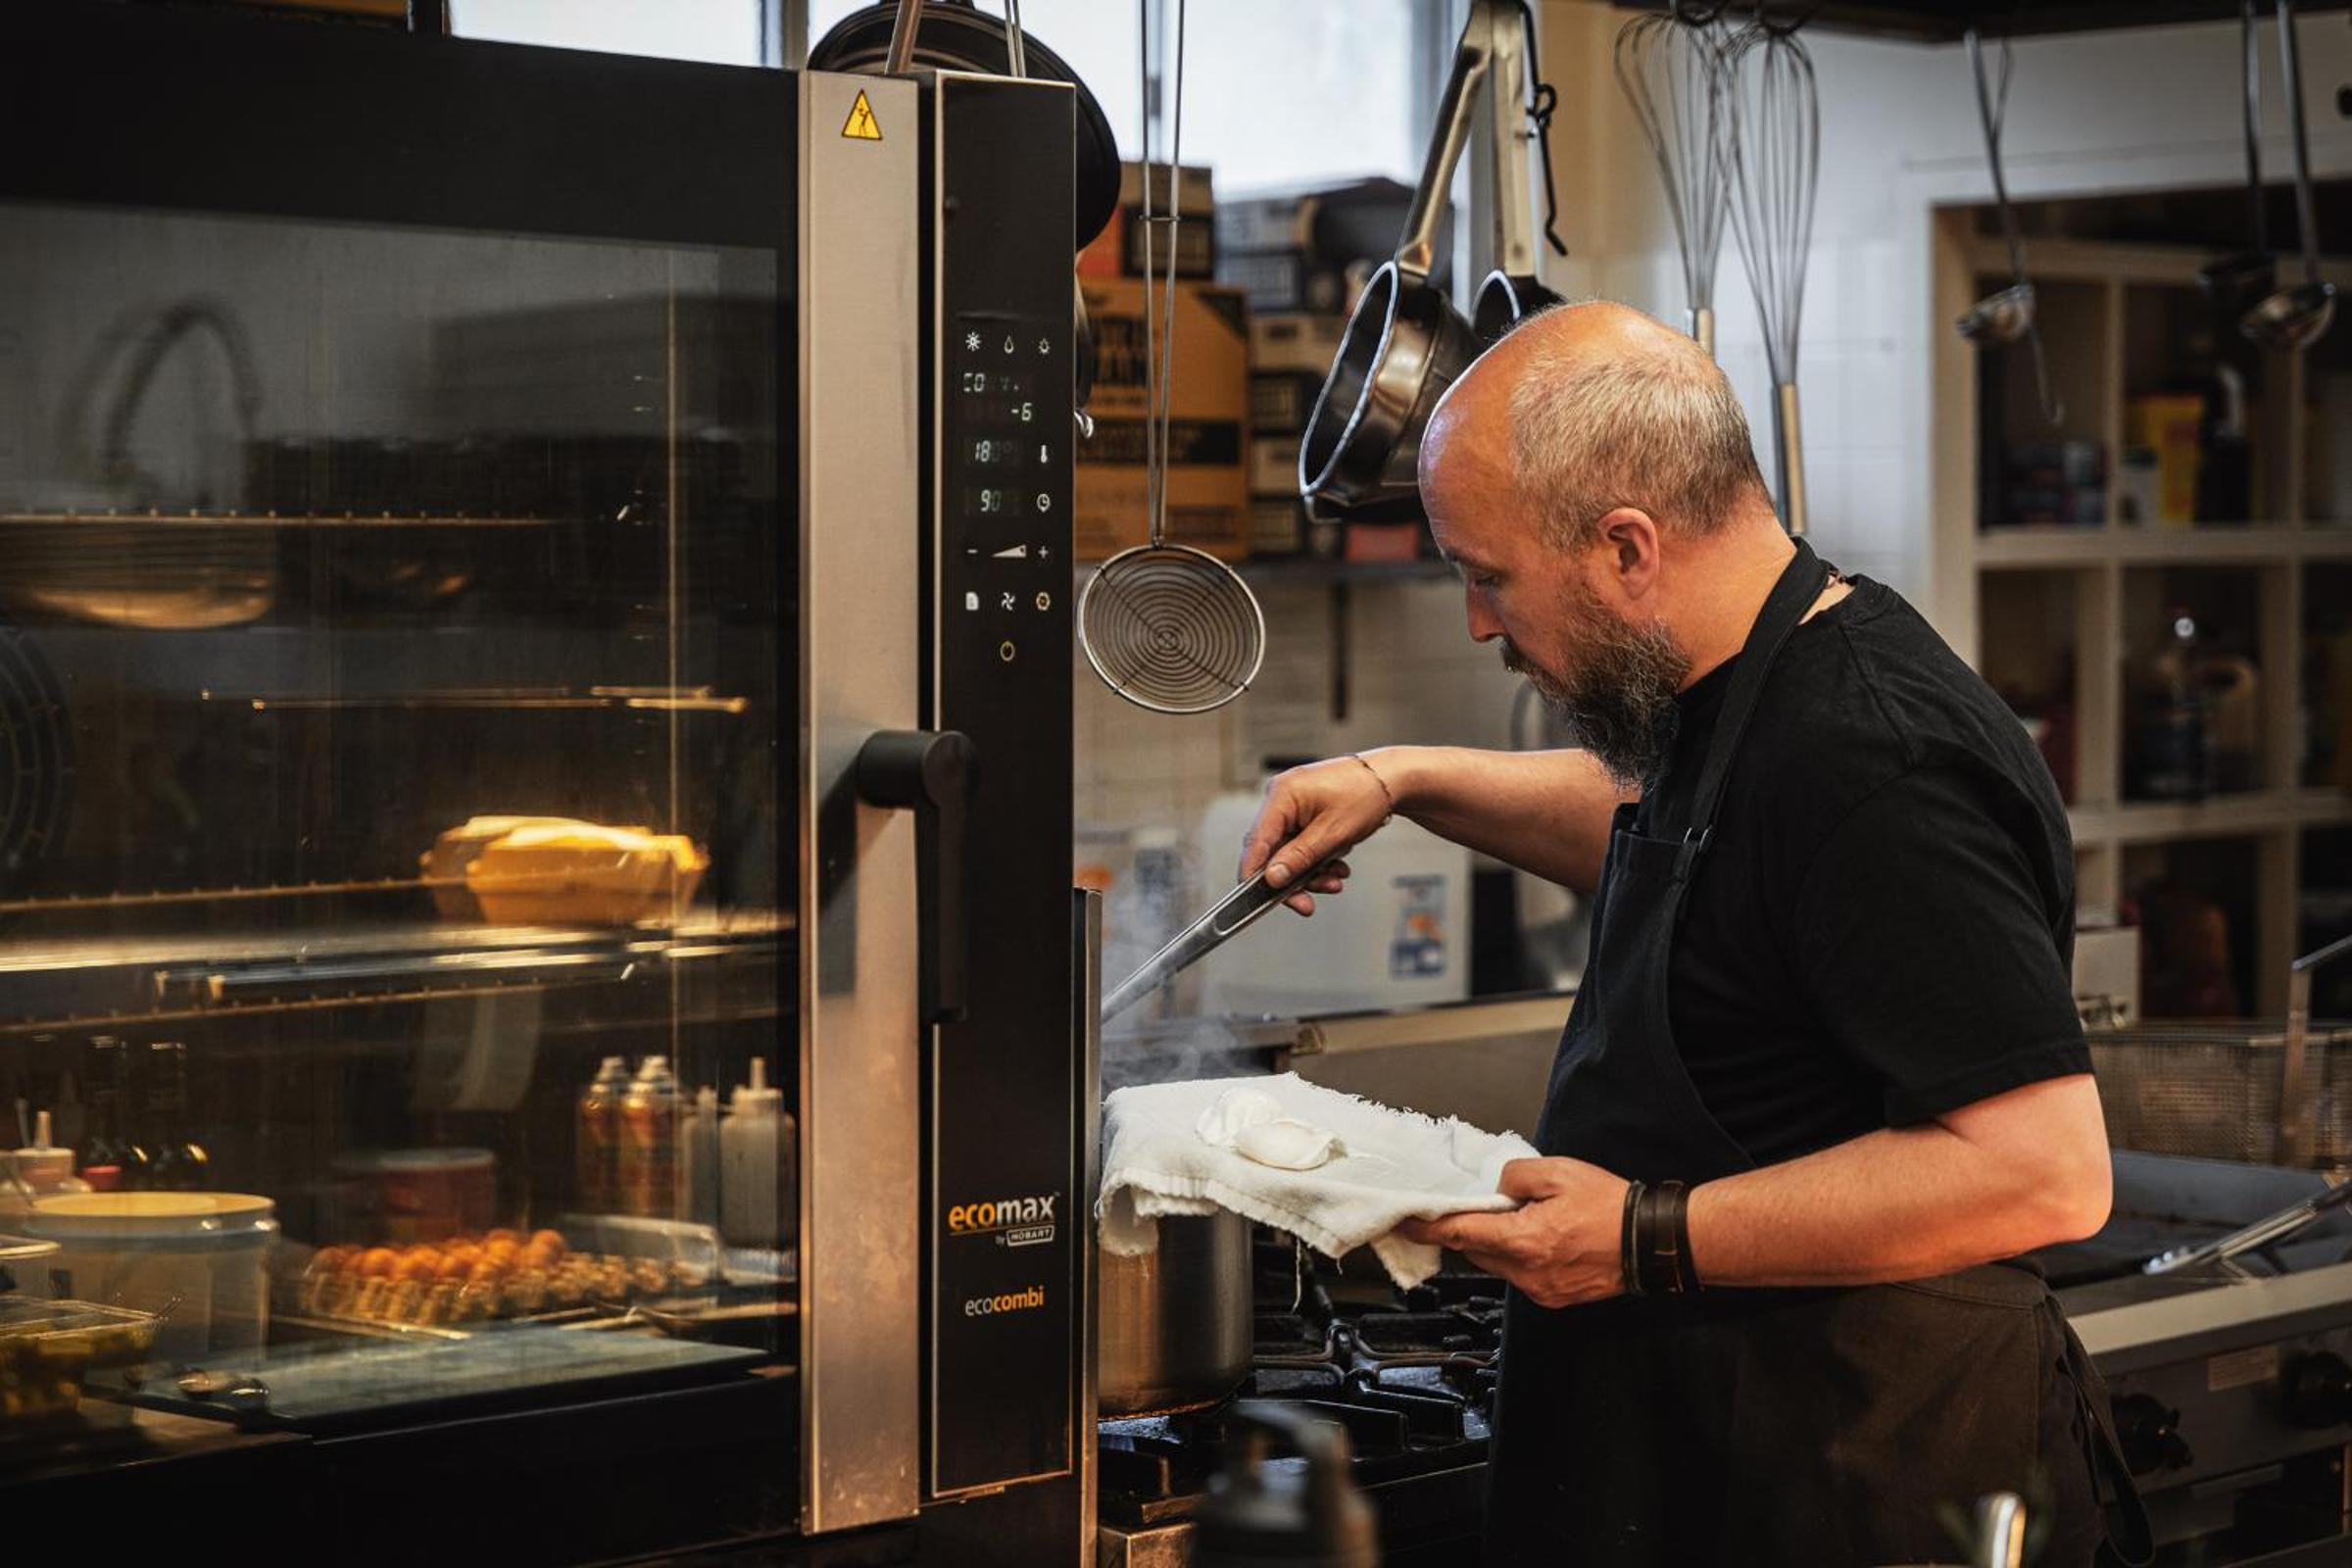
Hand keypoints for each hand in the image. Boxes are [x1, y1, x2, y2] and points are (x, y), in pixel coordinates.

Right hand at [1238, 753, 1402, 914]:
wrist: (1390, 779)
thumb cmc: (1366, 794)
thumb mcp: (1333, 834)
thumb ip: (1299, 858)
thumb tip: (1271, 878)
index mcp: (1282, 795)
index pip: (1256, 840)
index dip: (1253, 873)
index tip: (1255, 899)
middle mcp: (1282, 798)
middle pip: (1272, 851)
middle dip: (1294, 878)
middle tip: (1308, 903)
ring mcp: (1292, 805)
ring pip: (1288, 851)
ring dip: (1311, 871)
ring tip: (1336, 878)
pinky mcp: (1303, 812)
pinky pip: (1300, 843)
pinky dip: (1317, 859)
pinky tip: (1337, 865)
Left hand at [1395, 1157, 1629, 1308]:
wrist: (1650, 1241)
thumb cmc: (1610, 1207)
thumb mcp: (1558, 1172)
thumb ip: (1516, 1175)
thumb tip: (1498, 1187)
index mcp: (1523, 1241)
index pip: (1459, 1234)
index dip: (1428, 1228)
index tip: (1406, 1224)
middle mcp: (1527, 1272)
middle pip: (1477, 1251)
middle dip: (1473, 1229)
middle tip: (1488, 1205)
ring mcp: (1541, 1289)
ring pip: (1499, 1264)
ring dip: (1500, 1242)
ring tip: (1527, 1218)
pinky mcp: (1554, 1297)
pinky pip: (1522, 1275)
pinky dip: (1521, 1256)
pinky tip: (1545, 1237)